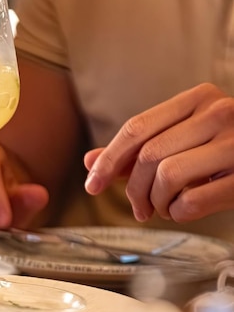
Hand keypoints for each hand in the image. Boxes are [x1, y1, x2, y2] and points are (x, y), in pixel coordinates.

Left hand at [84, 83, 233, 222]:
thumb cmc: (230, 145)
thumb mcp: (187, 136)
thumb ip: (141, 148)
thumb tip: (91, 162)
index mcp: (198, 99)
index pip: (137, 128)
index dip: (108, 159)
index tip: (91, 183)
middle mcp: (219, 113)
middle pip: (148, 155)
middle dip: (132, 189)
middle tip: (136, 207)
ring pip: (167, 175)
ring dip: (155, 202)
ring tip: (160, 208)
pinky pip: (196, 199)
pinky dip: (179, 212)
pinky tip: (182, 211)